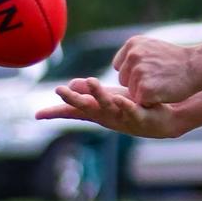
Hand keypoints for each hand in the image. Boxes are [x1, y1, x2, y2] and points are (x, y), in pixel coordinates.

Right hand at [34, 77, 179, 138]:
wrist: (164, 119)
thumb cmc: (134, 108)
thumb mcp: (111, 98)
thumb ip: (92, 93)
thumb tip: (72, 84)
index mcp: (99, 111)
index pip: (74, 112)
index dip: (57, 113)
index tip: (37, 114)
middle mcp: (108, 116)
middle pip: (88, 108)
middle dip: (73, 100)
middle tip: (59, 90)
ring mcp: (124, 118)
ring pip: (109, 106)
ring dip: (99, 95)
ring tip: (91, 81)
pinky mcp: (141, 116)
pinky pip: (133, 111)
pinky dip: (126, 106)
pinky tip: (120, 100)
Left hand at [112, 35, 198, 105]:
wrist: (197, 67)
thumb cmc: (176, 61)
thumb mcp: (152, 48)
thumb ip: (134, 54)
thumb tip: (118, 66)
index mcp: (133, 44)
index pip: (120, 66)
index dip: (134, 72)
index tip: (152, 69)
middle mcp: (133, 55)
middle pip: (124, 80)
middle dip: (137, 82)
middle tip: (159, 77)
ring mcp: (138, 72)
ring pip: (131, 92)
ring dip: (144, 92)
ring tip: (162, 83)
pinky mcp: (144, 89)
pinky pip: (139, 101)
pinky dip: (150, 101)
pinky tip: (162, 92)